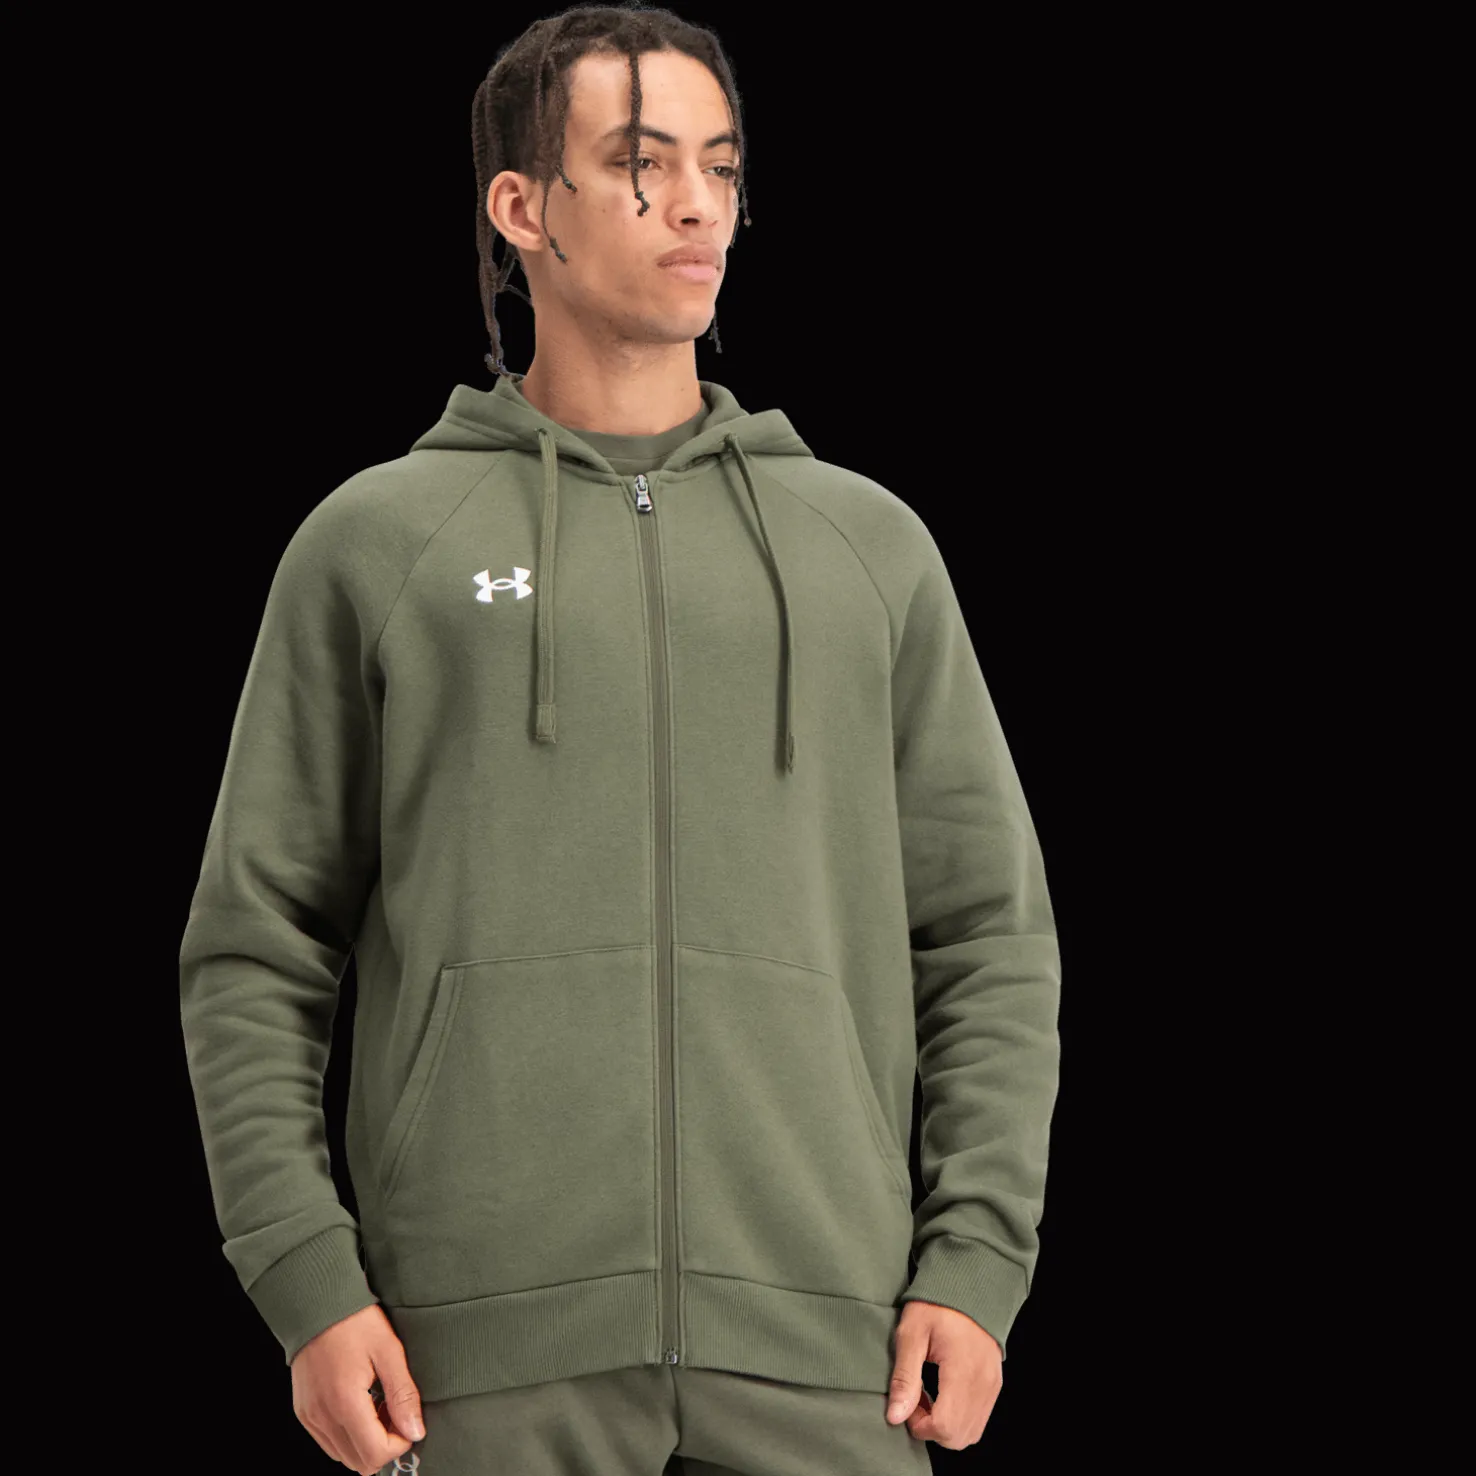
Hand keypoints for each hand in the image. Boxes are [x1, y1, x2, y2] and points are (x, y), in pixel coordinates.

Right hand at [290, 1303, 425, 1473]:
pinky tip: (361, 1405)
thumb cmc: (354, 1320)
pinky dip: (349, 1435)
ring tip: (379, 1406)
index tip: (409, 1419)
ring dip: (366, 1442)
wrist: (317, 1303)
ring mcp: (310, 1417)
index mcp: (344, 1403)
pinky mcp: (304, 1413)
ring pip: (343, 1456)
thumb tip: (416, 1431)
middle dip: (384, 1445)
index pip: (374, 1455)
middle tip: (396, 1412)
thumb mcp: (388, 1351)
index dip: (399, 1443)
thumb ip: (403, 1394)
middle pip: (359, 1463)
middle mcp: (322, 1417)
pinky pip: (328, 1442)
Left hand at [885, 1300, 1002, 1449]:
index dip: (920, 1425)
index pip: (945, 1426)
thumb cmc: (936, 1304)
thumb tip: (895, 1416)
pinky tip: (941, 1395)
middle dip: (931, 1429)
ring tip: (927, 1397)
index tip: (907, 1403)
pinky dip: (958, 1418)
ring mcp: (992, 1386)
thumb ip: (904, 1377)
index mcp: (963, 1370)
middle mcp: (983, 1383)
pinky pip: (978, 1419)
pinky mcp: (994, 1385)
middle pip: (958, 1437)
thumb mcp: (911, 1333)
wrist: (967, 1285)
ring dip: (944, 1426)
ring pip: (970, 1433)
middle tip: (914, 1400)